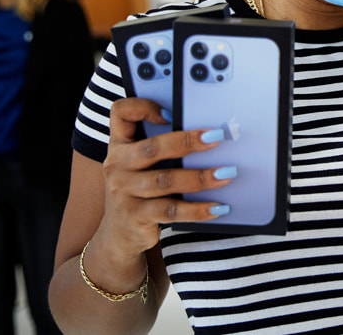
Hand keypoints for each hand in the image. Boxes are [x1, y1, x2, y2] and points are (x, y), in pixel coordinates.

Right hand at [96, 98, 234, 260]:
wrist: (119, 235)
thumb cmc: (140, 190)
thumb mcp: (142, 166)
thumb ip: (163, 147)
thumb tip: (210, 134)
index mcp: (120, 145)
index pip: (120, 113)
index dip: (141, 106)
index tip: (170, 112)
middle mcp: (117, 165)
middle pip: (152, 147)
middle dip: (187, 141)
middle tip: (216, 138)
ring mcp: (123, 192)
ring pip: (165, 181)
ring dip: (199, 177)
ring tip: (225, 174)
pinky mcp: (134, 217)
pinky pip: (170, 211)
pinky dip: (197, 209)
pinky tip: (217, 207)